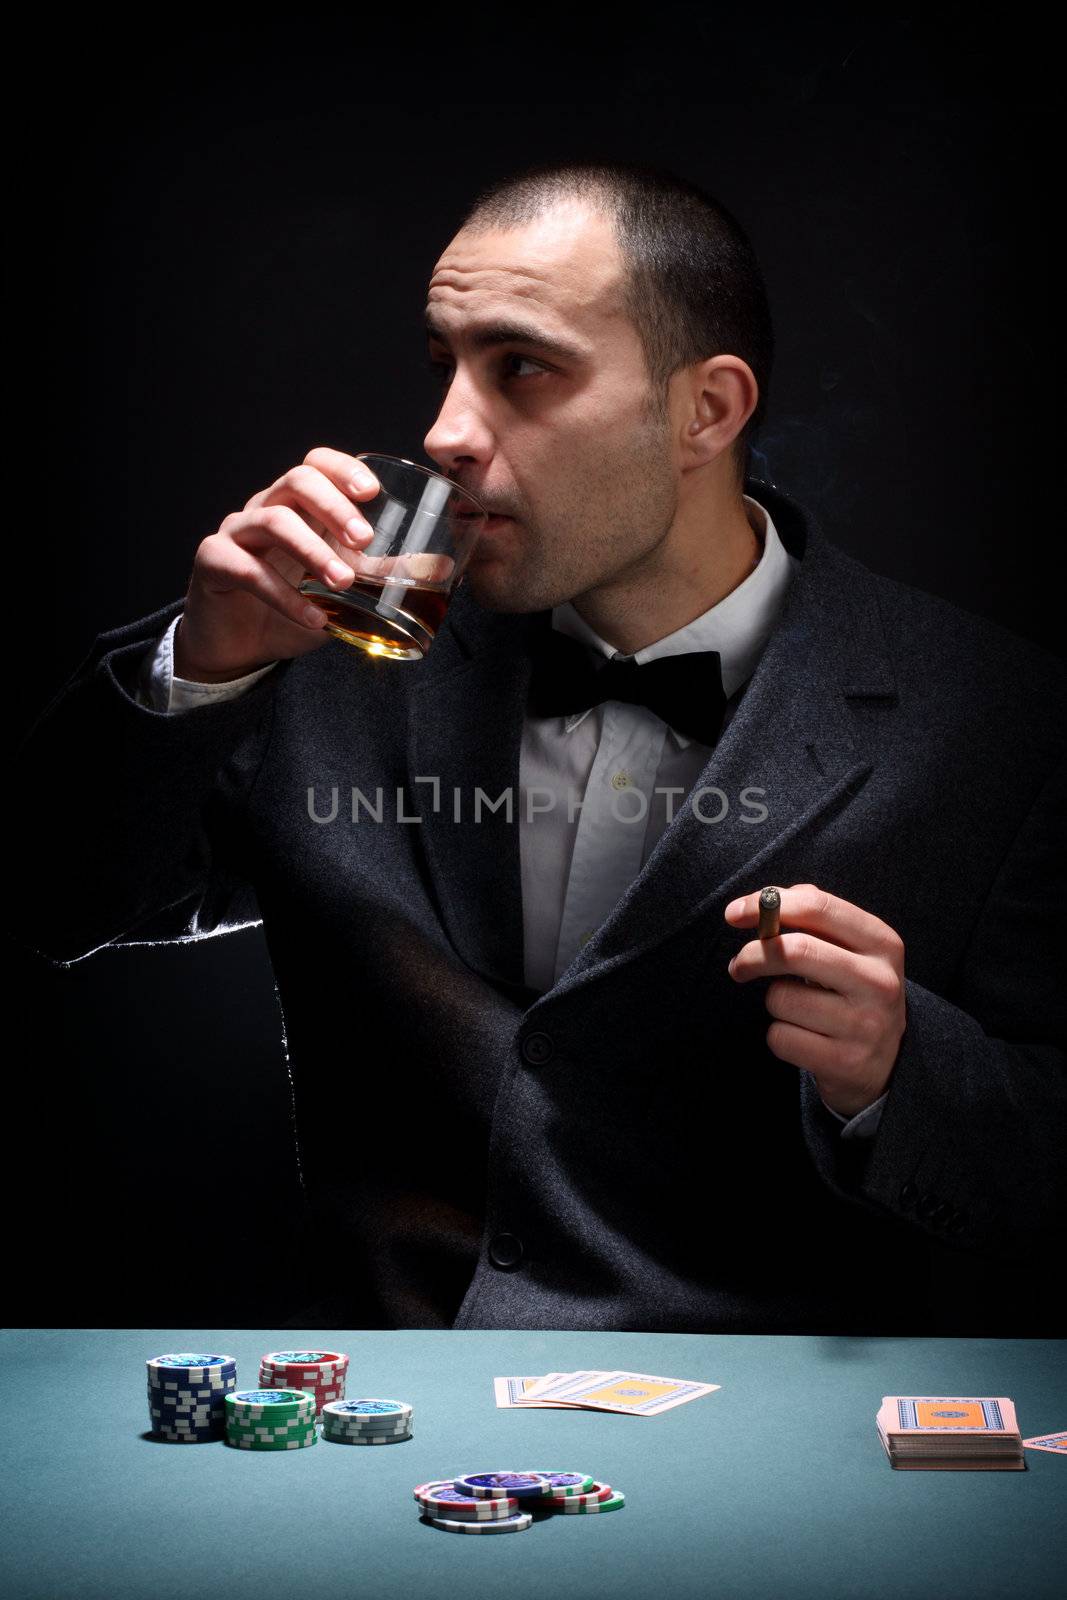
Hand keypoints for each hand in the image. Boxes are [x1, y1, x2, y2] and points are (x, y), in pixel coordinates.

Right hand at [174, 446, 381, 681]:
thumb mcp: (341, 594)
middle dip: (334, 505)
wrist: (238, 648)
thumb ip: (377, 575)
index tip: (373, 492)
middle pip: (296, 481)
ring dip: (314, 550)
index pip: (316, 466)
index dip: (343, 469)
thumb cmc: (290, 611)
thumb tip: (435, 567)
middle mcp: (265, 509)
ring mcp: (236, 533)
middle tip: (363, 539)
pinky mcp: (214, 562)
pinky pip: (249, 571)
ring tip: (343, 582)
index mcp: (297, 507)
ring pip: (274, 520)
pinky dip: (285, 596)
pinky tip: (314, 619)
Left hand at [724, 883, 906, 1117]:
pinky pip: (780, 1037)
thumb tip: (765, 902)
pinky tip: (801, 1036)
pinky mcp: (844, 1062)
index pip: (819, 908)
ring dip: (773, 1001)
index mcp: (882, 943)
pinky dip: (778, 1035)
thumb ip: (815, 918)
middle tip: (739, 965)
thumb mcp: (853, 950)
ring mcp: (865, 1025)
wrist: (887, 1060)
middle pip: (796, 950)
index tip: (734, 913)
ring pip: (781, 998)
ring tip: (794, 1008)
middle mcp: (879, 982)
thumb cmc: (854, 990)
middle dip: (753, 955)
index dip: (768, 904)